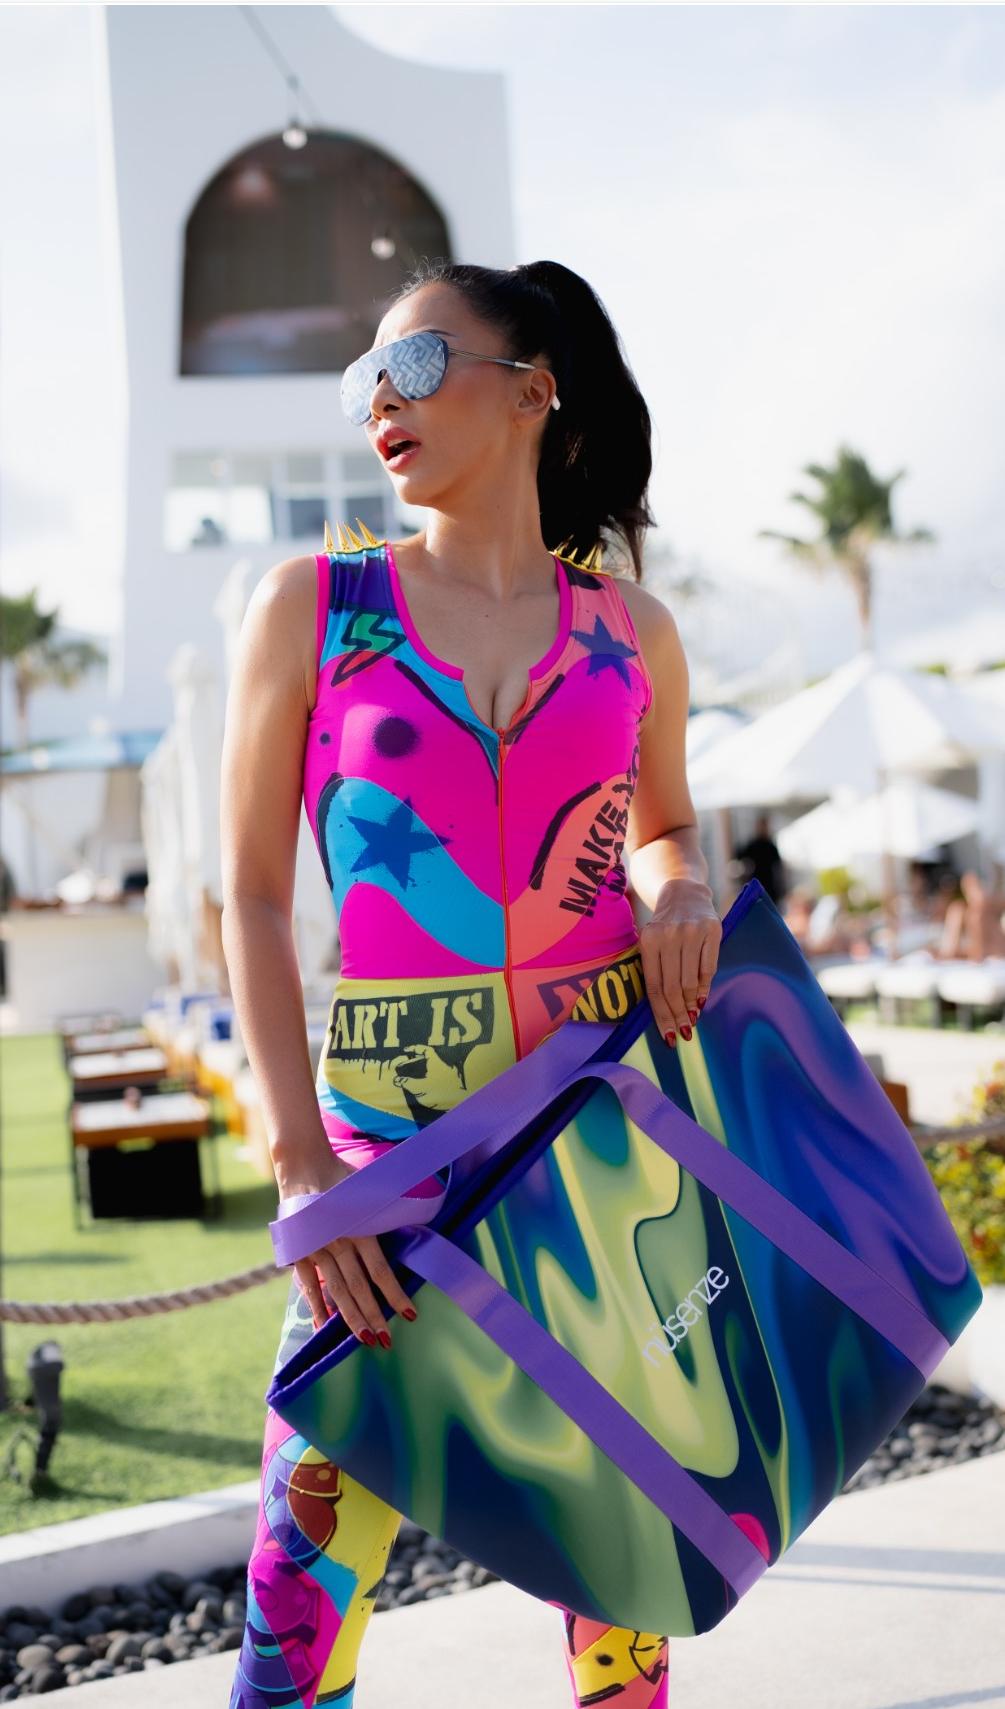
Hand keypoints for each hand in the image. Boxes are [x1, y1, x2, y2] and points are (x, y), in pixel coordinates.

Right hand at [277, 1152, 417, 1343]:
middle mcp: (339, 1242)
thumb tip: (417, 1217)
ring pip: (336, 1290)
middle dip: (373, 1316)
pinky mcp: (299, 1251)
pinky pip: (307, 1285)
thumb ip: (388, 1208)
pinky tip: (322, 1327)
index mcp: (360, 1229)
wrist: (304, 1164)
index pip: (380, 1271)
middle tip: (385, 1342)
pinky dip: (315, 1306)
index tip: (409, 1316)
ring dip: (350, 1318)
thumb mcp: (370, 1190)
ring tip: (364, 1340)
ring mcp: (317, 1248)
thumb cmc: (342, 1176)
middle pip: (359, 1287)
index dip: (395, 1295)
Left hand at [639, 877, 722, 1047]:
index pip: (655, 987)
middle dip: (677, 1015)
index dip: (662, 1015)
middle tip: (683, 1033)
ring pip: (691, 981)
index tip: (668, 1036)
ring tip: (692, 1018)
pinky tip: (701, 1000)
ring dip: (691, 1005)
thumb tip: (668, 1013)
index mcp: (648, 941)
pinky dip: (704, 988)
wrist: (684, 892)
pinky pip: (708, 968)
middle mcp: (668, 936)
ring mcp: (690, 932)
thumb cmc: (666, 927)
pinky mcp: (711, 930)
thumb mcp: (653, 943)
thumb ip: (657, 972)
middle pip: (673, 988)